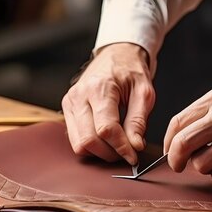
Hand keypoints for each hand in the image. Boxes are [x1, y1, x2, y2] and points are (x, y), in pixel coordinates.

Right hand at [61, 43, 154, 165]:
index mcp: (99, 88)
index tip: (133, 156)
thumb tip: (134, 146)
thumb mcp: (144, 93)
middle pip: (88, 140)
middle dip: (110, 153)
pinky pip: (75, 138)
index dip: (121, 147)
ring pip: (79, 143)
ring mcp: (70, 103)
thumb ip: (138, 121)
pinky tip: (106, 141)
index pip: (106, 129)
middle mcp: (79, 96)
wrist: (116, 54)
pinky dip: (91, 146)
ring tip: (117, 147)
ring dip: (99, 152)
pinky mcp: (68, 109)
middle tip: (126, 153)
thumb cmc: (131, 71)